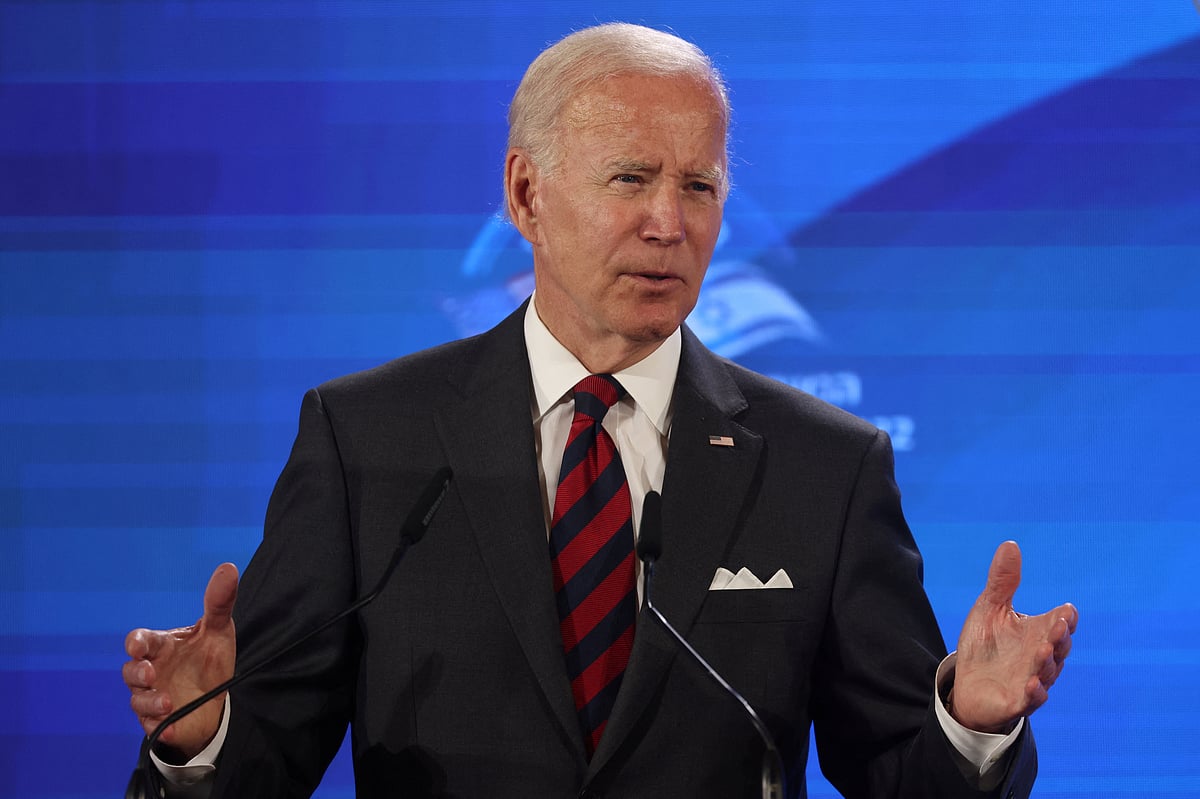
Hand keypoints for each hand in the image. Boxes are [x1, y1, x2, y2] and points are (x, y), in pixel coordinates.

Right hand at [123, 563, 238, 760]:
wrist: (219, 699)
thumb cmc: (210, 659)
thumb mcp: (219, 630)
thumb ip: (219, 602)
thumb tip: (228, 567)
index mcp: (161, 646)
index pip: (140, 641)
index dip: (136, 642)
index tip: (138, 645)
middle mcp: (152, 671)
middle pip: (130, 671)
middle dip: (136, 673)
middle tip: (150, 674)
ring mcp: (153, 697)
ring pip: (138, 700)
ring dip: (148, 701)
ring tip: (168, 702)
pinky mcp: (160, 722)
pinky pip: (152, 726)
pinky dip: (159, 726)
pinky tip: (170, 725)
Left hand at [951, 541, 1077, 732]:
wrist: (969, 685)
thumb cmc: (985, 646)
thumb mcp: (990, 609)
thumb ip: (1003, 581)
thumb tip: (1010, 544)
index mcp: (1038, 632)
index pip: (1060, 623)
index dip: (1066, 619)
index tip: (1065, 611)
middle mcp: (1041, 656)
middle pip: (1059, 647)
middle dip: (1060, 637)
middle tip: (1059, 626)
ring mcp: (1032, 679)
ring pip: (1048, 672)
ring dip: (1047, 662)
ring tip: (1042, 650)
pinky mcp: (1018, 701)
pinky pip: (1032, 699)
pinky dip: (1035, 692)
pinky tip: (1032, 684)